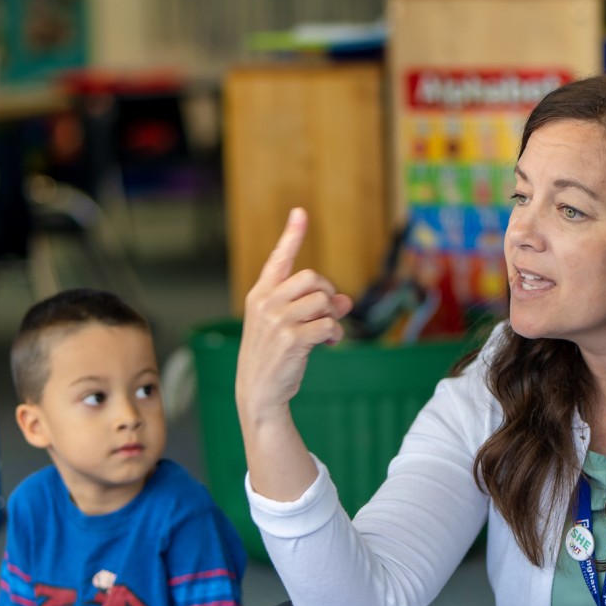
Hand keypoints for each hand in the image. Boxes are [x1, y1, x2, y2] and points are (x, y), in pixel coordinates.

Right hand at [235, 207, 353, 432]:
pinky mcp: (292, 339)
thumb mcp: (286, 328)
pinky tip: (328, 344)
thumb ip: (313, 309)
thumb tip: (346, 300)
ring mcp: (277, 320)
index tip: (300, 213)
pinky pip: (328, 324)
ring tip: (328, 334)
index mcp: (259, 296)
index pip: (278, 259)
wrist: (259, 392)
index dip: (291, 236)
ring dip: (333, 317)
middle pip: (311, 278)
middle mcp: (265, 303)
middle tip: (329, 312)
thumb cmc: (273, 357)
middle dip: (327, 293)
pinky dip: (335, 334)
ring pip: (322, 301)